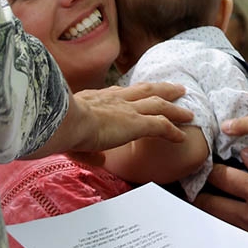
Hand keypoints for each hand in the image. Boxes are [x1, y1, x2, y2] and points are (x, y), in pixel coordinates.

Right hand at [68, 82, 194, 151]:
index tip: (141, 92)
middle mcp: (115, 100)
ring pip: (158, 104)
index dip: (132, 93)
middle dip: (161, 88)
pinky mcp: (136, 123)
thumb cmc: (60, 128)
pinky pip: (161, 126)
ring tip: (188, 111)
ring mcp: (127, 110)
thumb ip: (88, 150)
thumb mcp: (71, 138)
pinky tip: (182, 136)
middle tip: (176, 87)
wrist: (63, 121)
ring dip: (175, 106)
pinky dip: (173, 130)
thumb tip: (101, 160)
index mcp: (96, 99)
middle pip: (144, 90)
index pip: (119, 93)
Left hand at [194, 149, 247, 247]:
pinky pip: (235, 224)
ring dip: (208, 203)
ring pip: (221, 215)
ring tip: (196, 194)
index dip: (207, 165)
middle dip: (196, 190)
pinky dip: (225, 214)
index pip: (222, 176)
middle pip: (212, 202)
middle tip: (185, 180)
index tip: (198, 158)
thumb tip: (246, 154)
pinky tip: (224, 207)